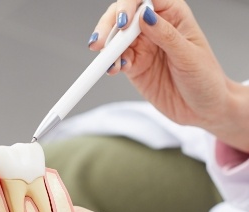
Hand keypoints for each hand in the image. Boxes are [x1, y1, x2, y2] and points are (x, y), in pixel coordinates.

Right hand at [89, 0, 248, 150]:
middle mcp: (155, 27)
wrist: (202, 109)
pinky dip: (111, 64)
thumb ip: (166, 35)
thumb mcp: (189, 56)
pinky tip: (113, 69)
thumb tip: (145, 15)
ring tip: (107, 61)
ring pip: (116, 39)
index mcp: (173, 14)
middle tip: (99, 42)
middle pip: (125, 16)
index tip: (123, 23)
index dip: (129, 6)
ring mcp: (143, 47)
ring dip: (107, 49)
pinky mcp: (135, 67)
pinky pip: (117, 61)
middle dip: (109, 26)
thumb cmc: (205, 79)